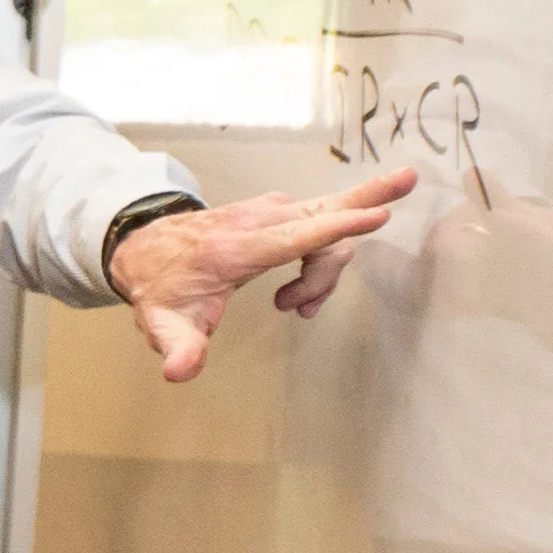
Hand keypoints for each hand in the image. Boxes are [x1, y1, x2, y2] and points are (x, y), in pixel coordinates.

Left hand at [109, 170, 417, 380]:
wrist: (143, 248)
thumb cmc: (160, 287)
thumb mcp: (162, 323)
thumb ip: (176, 347)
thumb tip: (181, 372)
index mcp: (237, 246)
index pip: (296, 234)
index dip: (338, 227)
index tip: (379, 214)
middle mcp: (259, 221)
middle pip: (326, 211)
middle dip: (365, 204)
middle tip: (410, 179)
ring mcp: (271, 212)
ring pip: (326, 229)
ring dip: (322, 275)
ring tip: (291, 307)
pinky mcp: (278, 213)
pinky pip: (319, 229)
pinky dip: (321, 260)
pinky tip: (297, 297)